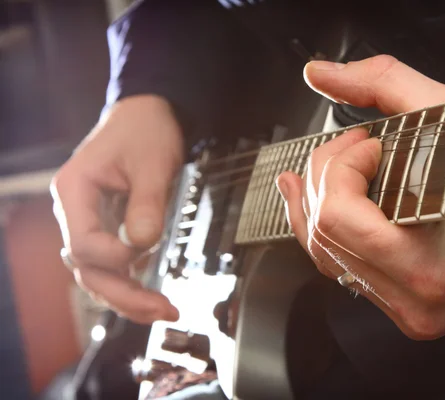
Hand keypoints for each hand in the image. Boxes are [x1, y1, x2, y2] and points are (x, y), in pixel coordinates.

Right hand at [51, 95, 182, 323]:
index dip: (115, 257)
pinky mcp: (105, 228)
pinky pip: (111, 265)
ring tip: (162, 310)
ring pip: (97, 273)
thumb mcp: (153, 163)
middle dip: (124, 294)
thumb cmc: (146, 131)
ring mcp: (87, 222)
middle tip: (164, 310)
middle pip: (87, 269)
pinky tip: (153, 294)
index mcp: (73, 191)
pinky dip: (130, 282)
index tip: (148, 246)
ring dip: (127, 296)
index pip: (83, 244)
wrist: (148, 115)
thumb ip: (147, 204)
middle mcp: (74, 212)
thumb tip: (142, 245)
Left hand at [277, 55, 444, 339]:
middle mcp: (415, 301)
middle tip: (352, 149)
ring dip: (317, 204)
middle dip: (324, 177)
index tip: (367, 143)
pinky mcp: (410, 311)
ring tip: (320, 170)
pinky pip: (347, 273)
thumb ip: (383, 84)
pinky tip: (316, 206)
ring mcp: (411, 312)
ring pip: (326, 257)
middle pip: (323, 235)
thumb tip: (323, 74)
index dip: (339, 165)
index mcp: (428, 266)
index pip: (337, 215)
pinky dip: (330, 232)